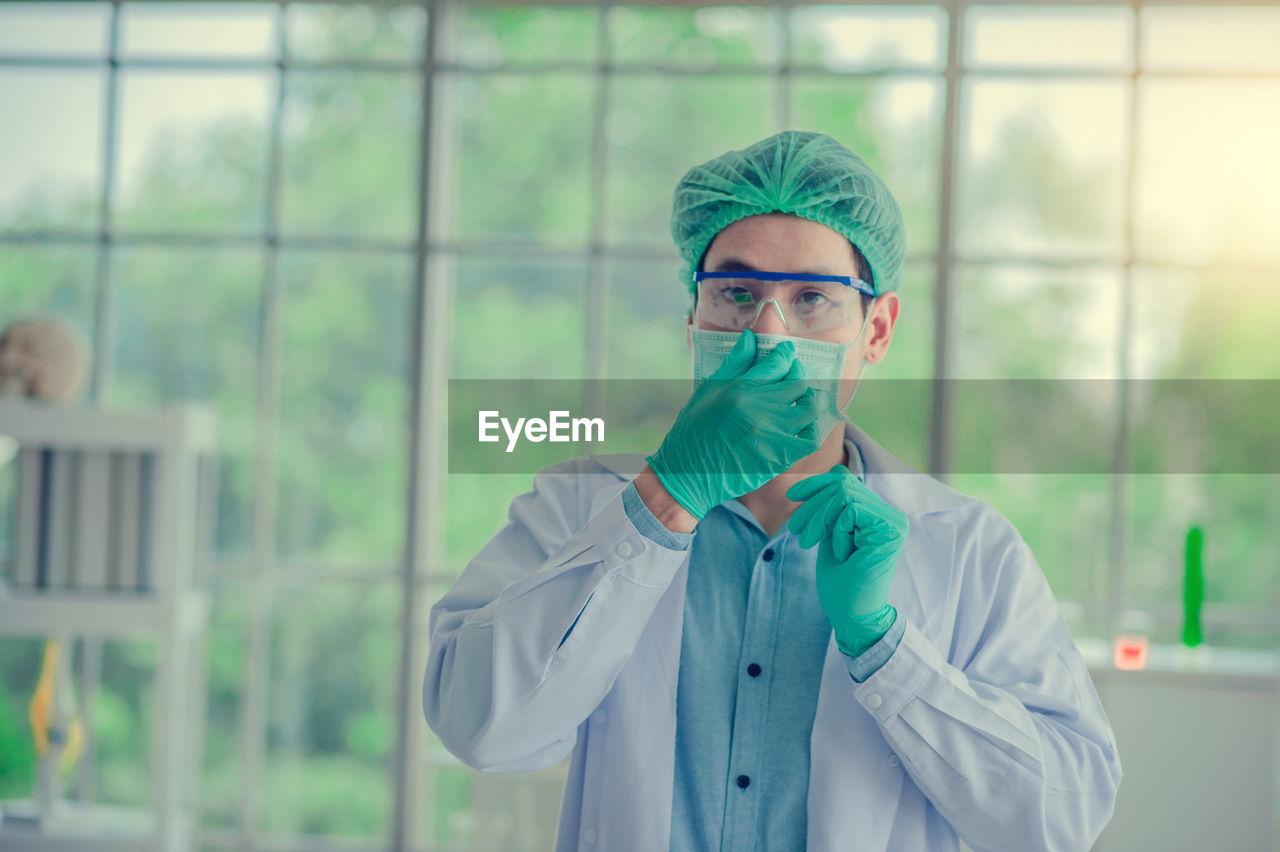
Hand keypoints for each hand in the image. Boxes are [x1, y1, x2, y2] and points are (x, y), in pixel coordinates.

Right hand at [647, 329, 819, 520]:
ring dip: (807, 399)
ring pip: (808, 407)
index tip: (787, 353)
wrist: (687, 475)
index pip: (777, 362)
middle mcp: (759, 408)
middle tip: (793, 373)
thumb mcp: (707, 390)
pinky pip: (810, 438)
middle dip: (798, 373)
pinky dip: (811, 428)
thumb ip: (734, 363)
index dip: (786, 353)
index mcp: (740, 389)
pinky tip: (801, 425)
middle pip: (797, 382)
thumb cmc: (693, 431)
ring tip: (800, 398)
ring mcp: (772, 433)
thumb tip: (751, 337)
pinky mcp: (779, 457)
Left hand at [787, 465, 908, 656]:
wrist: (851, 615)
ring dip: (820, 519)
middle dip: (812, 506)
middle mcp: (891, 515)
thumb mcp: (831, 535)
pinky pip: (850, 511)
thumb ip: (833, 507)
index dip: (816, 484)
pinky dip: (837, 532)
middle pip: (842, 485)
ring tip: (810, 543)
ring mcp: (894, 521)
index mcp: (878, 515)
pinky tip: (842, 554)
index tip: (791, 496)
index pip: (845, 482)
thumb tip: (837, 469)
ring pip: (844, 495)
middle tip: (797, 531)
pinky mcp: (891, 530)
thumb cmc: (840, 582)